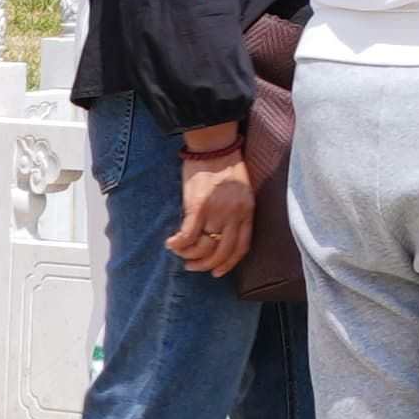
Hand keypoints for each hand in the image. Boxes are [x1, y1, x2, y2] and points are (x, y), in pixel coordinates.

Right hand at [169, 156, 258, 275]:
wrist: (215, 146)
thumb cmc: (227, 166)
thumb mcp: (242, 192)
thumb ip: (236, 213)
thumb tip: (221, 234)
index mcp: (247, 212)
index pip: (241, 248)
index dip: (228, 264)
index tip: (218, 272)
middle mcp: (234, 216)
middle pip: (222, 252)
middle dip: (207, 265)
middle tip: (194, 267)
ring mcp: (216, 212)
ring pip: (204, 247)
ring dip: (190, 256)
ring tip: (182, 255)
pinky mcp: (198, 207)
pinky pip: (187, 235)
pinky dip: (178, 244)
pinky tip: (171, 244)